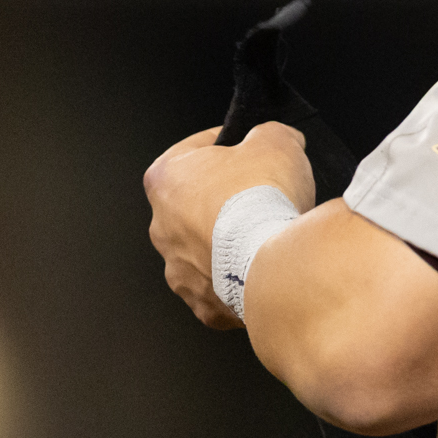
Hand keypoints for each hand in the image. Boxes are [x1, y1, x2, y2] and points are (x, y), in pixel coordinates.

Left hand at [144, 121, 316, 327]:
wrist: (274, 264)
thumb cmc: (261, 202)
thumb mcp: (275, 140)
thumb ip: (270, 133)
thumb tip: (275, 138)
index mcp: (166, 179)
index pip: (194, 150)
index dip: (226, 145)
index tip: (247, 149)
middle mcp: (162, 227)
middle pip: (196, 201)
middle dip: (227, 196)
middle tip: (261, 192)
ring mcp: (180, 270)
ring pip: (206, 247)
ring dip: (230, 240)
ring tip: (265, 232)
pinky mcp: (203, 303)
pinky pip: (221, 283)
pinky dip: (241, 275)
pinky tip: (265, 263)